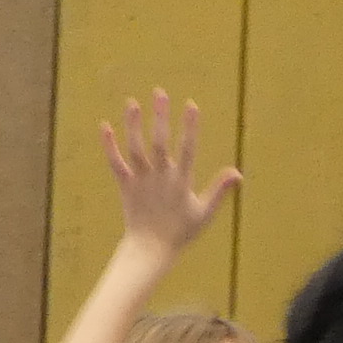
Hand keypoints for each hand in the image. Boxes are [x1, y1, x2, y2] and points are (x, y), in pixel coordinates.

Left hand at [102, 90, 240, 256]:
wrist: (150, 250)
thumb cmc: (180, 232)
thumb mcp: (204, 213)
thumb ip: (219, 190)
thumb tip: (237, 173)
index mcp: (181, 181)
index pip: (188, 149)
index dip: (189, 126)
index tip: (191, 104)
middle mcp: (160, 177)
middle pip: (160, 143)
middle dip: (160, 117)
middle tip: (159, 92)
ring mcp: (141, 181)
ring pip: (136, 149)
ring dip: (133, 125)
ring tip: (132, 102)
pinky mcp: (125, 186)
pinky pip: (115, 163)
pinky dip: (109, 145)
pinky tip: (105, 125)